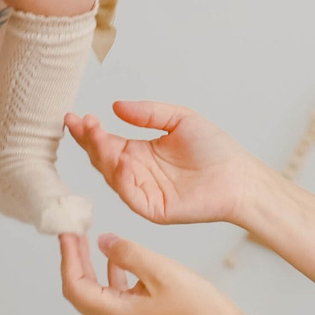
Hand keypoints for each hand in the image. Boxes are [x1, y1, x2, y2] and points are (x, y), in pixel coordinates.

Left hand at [60, 232, 246, 314]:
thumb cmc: (197, 305)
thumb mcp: (160, 270)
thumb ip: (127, 254)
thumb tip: (102, 241)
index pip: (76, 287)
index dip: (68, 259)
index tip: (66, 233)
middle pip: (82, 292)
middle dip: (75, 261)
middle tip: (72, 233)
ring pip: (98, 295)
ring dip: (91, 268)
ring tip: (88, 240)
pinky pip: (116, 297)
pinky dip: (112, 276)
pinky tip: (117, 258)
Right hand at [66, 101, 265, 227]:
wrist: (239, 176)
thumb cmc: (215, 149)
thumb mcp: (180, 119)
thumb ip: (148, 114)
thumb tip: (116, 106)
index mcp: (140, 152)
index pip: (106, 141)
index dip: (89, 131)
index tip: (75, 116)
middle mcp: (137, 172)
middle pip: (102, 158)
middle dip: (88, 140)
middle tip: (79, 123)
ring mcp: (143, 191)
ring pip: (111, 175)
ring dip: (100, 155)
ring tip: (95, 133)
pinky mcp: (153, 208)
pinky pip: (130, 194)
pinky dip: (120, 178)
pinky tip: (118, 159)